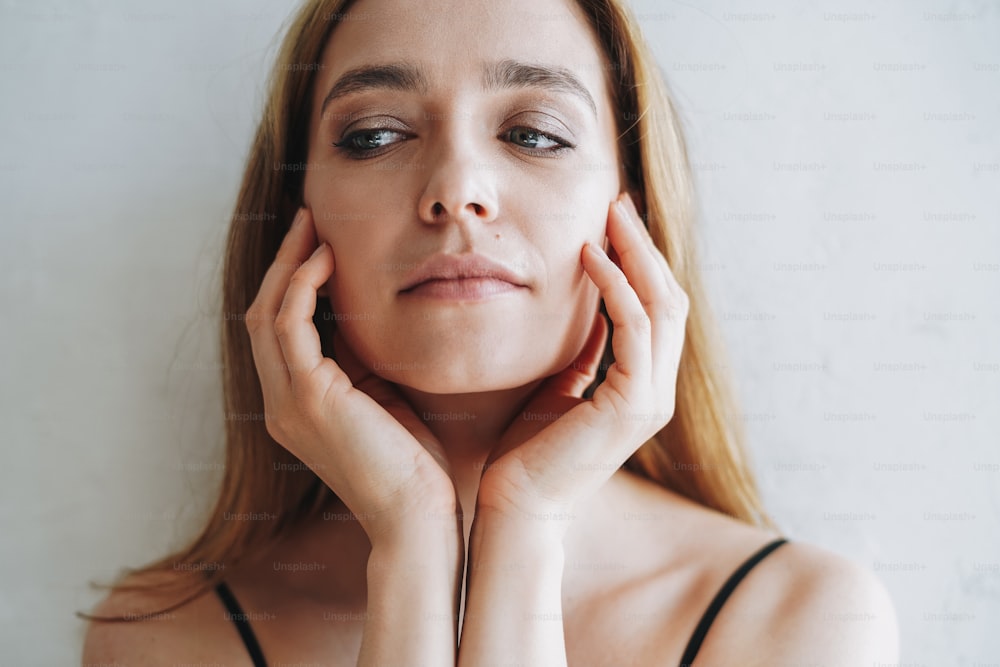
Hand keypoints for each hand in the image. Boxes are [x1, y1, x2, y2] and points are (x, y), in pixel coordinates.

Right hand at [245, 207, 458, 544]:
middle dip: (282, 262)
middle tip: (307, 219)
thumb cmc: (414, 465)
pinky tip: (326, 259)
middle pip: (262, 315)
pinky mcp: (307, 398)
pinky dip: (302, 286)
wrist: (418, 518)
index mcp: (296, 407)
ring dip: (287, 263)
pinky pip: (290, 325)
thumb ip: (363, 360)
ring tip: (312, 225)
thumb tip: (365, 311)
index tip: (316, 243)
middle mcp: (280, 404)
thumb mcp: (382, 399)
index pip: (279, 332)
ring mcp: (287, 402)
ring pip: (267, 314)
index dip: (290, 283)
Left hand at [476, 193, 689, 529]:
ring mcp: (650, 399)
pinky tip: (589, 257)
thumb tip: (585, 310)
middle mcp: (656, 390)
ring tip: (609, 215)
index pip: (657, 309)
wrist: (516, 507)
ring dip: (636, 254)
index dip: (641, 261)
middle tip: (618, 201)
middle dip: (644, 246)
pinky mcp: (631, 405)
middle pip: (669, 299)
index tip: (614, 220)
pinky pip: (634, 328)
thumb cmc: (528, 452)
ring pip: (662, 306)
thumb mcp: (560, 387)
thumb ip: (583, 352)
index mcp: (642, 386)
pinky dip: (615, 287)